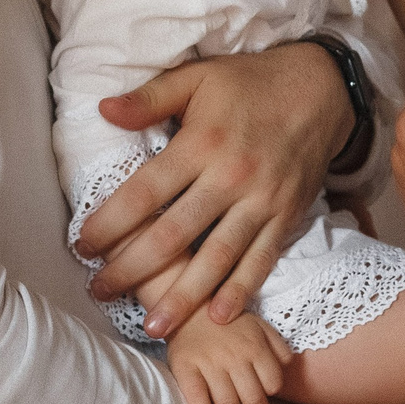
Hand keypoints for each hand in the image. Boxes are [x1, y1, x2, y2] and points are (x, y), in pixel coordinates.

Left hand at [81, 44, 352, 336]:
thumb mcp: (197, 77)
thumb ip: (149, 97)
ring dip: (183, 297)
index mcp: (202, 142)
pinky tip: (218, 318)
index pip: (145, 192)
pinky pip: (261, 260)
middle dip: (132, 269)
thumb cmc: (250, 82)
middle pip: (173, 234)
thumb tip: (102, 110)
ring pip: (216, 258)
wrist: (322, 88)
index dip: (110, 223)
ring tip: (154, 326)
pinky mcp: (287, 216)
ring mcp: (262, 201)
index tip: (83, 246)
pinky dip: (241, 291)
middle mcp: (231, 176)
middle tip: (101, 291)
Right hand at [166, 311, 292, 403]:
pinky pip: (198, 401)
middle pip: (254, 401)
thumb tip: (287, 366)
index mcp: (254, 346)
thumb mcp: (257, 324)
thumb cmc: (226, 321)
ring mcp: (208, 362)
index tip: (265, 400)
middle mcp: (234, 356)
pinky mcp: (184, 367)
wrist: (185, 307)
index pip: (273, 384)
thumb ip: (276, 344)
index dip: (270, 396)